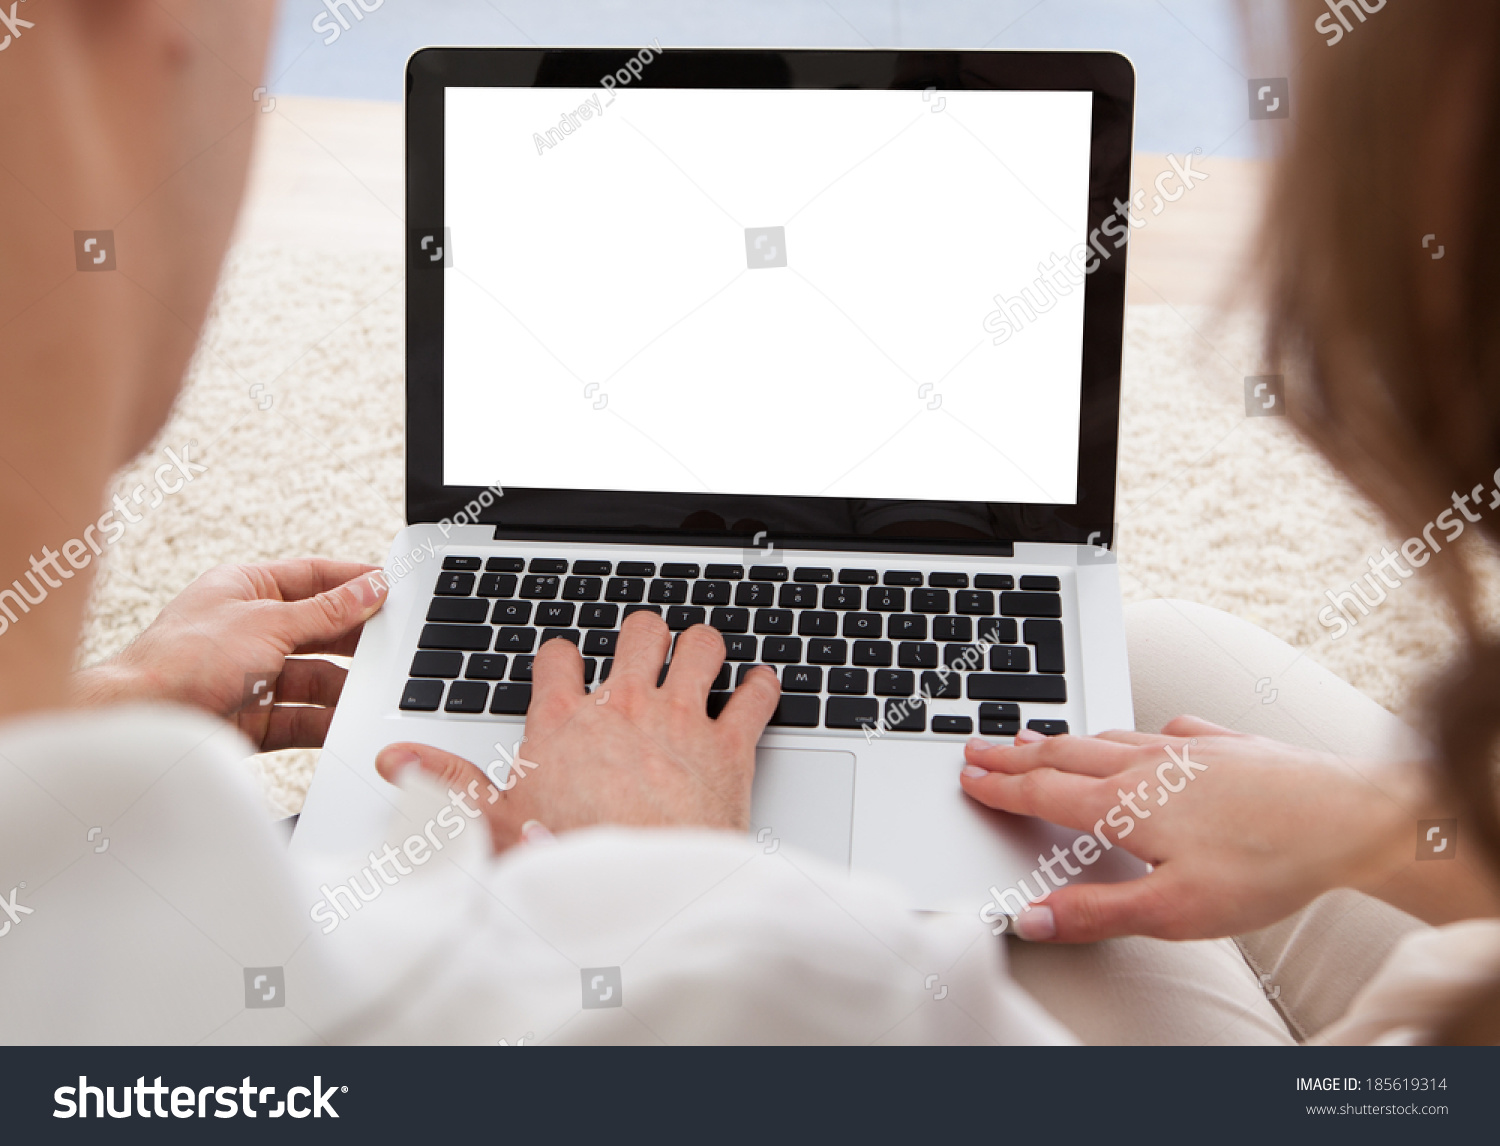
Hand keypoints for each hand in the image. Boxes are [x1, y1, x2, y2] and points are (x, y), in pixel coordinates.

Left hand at [71, 561, 387, 750]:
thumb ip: (326, 610)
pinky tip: (346, 722)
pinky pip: (303, 717)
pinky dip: (325, 721)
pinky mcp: (255, 717)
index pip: (313, 577)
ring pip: (315, 678)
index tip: (393, 587)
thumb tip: (370, 588)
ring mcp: (253, 676)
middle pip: (320, 630)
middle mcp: (250, 630)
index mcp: (246, 590)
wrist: (138, 725)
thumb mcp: (267, 623)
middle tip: (394, 642)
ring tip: (371, 690)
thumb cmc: (180, 660)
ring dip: (343, 687)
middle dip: (354, 639)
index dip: (354, 581)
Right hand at [375, 612, 781, 850]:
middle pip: (639, 630)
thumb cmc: (571, 860)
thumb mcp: (495, 825)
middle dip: (644, 635)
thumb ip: (448, 784)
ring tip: (702, 658)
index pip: (560, 657)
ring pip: (701, 645)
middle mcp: (626, 705)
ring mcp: (681, 719)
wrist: (644, 891)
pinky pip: (756, 694)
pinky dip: (763, 687)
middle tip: (646, 652)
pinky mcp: (729, 744)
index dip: (565, 658)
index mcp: (566, 720)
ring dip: (704, 648)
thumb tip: (397, 761)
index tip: (569, 666)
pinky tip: (760, 689)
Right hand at [959, 717, 1430, 942]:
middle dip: (1015, 753)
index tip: (967, 778)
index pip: (1044, 794)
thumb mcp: (1175, 910)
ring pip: (1109, 739)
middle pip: (1064, 756)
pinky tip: (1151, 736)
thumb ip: (1096, 912)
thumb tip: (1029, 916)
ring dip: (1064, 739)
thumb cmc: (1269, 866)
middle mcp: (1148, 767)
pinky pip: (1168, 732)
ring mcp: (1187, 750)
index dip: (1000, 788)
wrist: (1353, 818)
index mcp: (1125, 806)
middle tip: (979, 746)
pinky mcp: (1227, 744)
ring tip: (1039, 737)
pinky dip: (1139, 734)